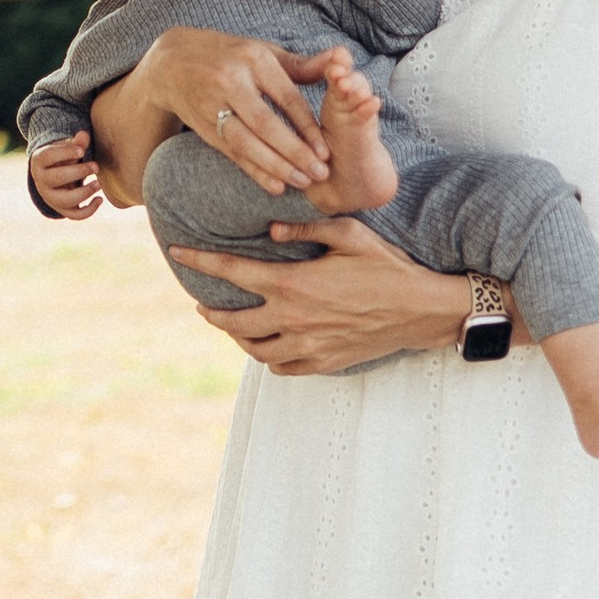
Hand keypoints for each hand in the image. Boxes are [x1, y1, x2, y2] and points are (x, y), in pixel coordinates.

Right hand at [28, 132, 101, 220]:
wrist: (54, 176)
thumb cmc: (62, 158)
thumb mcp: (66, 148)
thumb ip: (76, 143)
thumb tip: (83, 135)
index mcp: (39, 161)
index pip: (48, 156)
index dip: (65, 153)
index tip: (82, 150)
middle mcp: (41, 181)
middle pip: (57, 178)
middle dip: (78, 172)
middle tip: (96, 166)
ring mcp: (51, 198)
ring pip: (65, 200)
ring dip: (84, 193)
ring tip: (98, 184)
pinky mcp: (62, 209)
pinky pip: (74, 215)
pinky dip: (89, 210)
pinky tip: (100, 199)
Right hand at [142, 28, 337, 195]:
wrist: (172, 62)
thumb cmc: (230, 55)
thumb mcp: (263, 52)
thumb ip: (302, 65)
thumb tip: (343, 59)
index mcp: (252, 59)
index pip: (285, 97)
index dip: (307, 126)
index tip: (327, 150)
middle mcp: (230, 81)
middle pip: (265, 123)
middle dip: (294, 151)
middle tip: (320, 173)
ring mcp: (213, 104)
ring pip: (246, 141)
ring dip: (275, 166)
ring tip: (302, 182)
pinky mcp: (203, 125)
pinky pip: (231, 152)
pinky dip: (254, 170)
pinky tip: (275, 185)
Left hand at [169, 212, 467, 372]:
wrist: (422, 310)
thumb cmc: (387, 265)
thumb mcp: (347, 233)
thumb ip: (303, 231)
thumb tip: (268, 232)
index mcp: (293, 284)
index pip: (232, 272)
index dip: (200, 262)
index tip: (177, 253)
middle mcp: (294, 320)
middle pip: (233, 322)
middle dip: (210, 311)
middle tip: (201, 302)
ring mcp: (309, 346)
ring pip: (255, 350)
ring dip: (237, 337)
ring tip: (231, 324)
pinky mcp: (325, 363)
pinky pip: (283, 368)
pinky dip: (268, 358)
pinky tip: (268, 346)